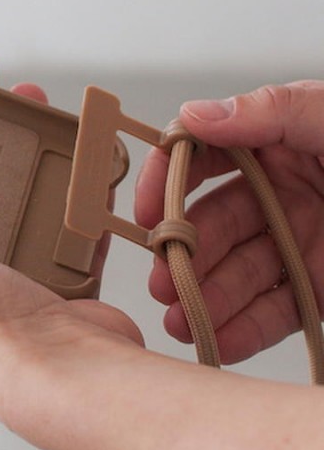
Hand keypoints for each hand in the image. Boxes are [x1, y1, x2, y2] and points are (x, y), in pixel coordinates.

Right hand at [136, 81, 323, 363]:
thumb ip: (274, 111)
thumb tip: (198, 115)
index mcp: (278, 142)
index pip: (202, 158)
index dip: (164, 182)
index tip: (144, 210)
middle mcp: (282, 192)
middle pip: (214, 223)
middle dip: (184, 253)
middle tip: (164, 281)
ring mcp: (300, 241)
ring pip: (237, 271)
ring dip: (205, 296)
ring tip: (183, 319)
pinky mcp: (321, 285)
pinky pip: (274, 308)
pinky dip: (242, 327)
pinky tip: (217, 338)